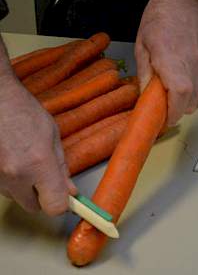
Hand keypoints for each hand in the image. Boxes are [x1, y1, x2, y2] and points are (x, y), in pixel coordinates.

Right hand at [0, 72, 76, 215]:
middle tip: (45, 177)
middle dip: (42, 196)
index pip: (55, 206)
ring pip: (16, 198)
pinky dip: (10, 180)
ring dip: (24, 187)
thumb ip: (61, 168)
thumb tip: (70, 191)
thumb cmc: (24, 112)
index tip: (66, 198)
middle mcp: (15, 175)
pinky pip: (3, 188)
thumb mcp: (52, 136)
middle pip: (34, 207)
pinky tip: (12, 160)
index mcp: (39, 164)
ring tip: (24, 161)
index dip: (62, 204)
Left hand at [135, 0, 197, 124]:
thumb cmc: (160, 18)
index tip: (163, 119)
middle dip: (177, 110)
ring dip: (185, 101)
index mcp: (172, 61)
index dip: (172, 114)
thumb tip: (147, 97)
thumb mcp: (142, 47)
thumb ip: (145, 76)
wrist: (184, 0)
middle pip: (190, 104)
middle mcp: (194, 66)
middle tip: (164, 104)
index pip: (179, 99)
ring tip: (173, 89)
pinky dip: (194, 89)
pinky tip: (184, 76)